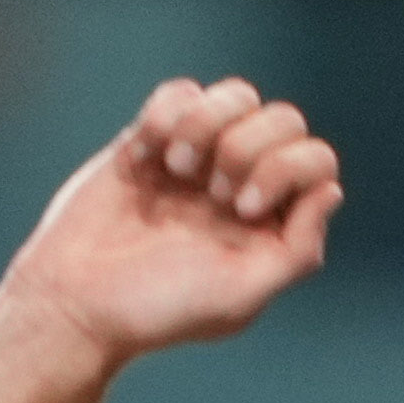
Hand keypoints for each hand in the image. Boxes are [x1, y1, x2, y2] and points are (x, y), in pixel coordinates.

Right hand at [0, 79, 341, 367]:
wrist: (73, 303)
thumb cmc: (156, 310)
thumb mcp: (241, 296)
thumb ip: (298, 249)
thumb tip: (330, 191)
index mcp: (270, 221)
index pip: (315, 161)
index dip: (288, 169)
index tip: (244, 208)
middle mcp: (240, 183)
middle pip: (284, 119)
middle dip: (250, 148)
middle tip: (212, 193)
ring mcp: (197, 159)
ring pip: (237, 95)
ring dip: (210, 124)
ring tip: (177, 167)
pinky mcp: (149, 141)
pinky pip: (180, 92)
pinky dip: (167, 115)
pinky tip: (143, 157)